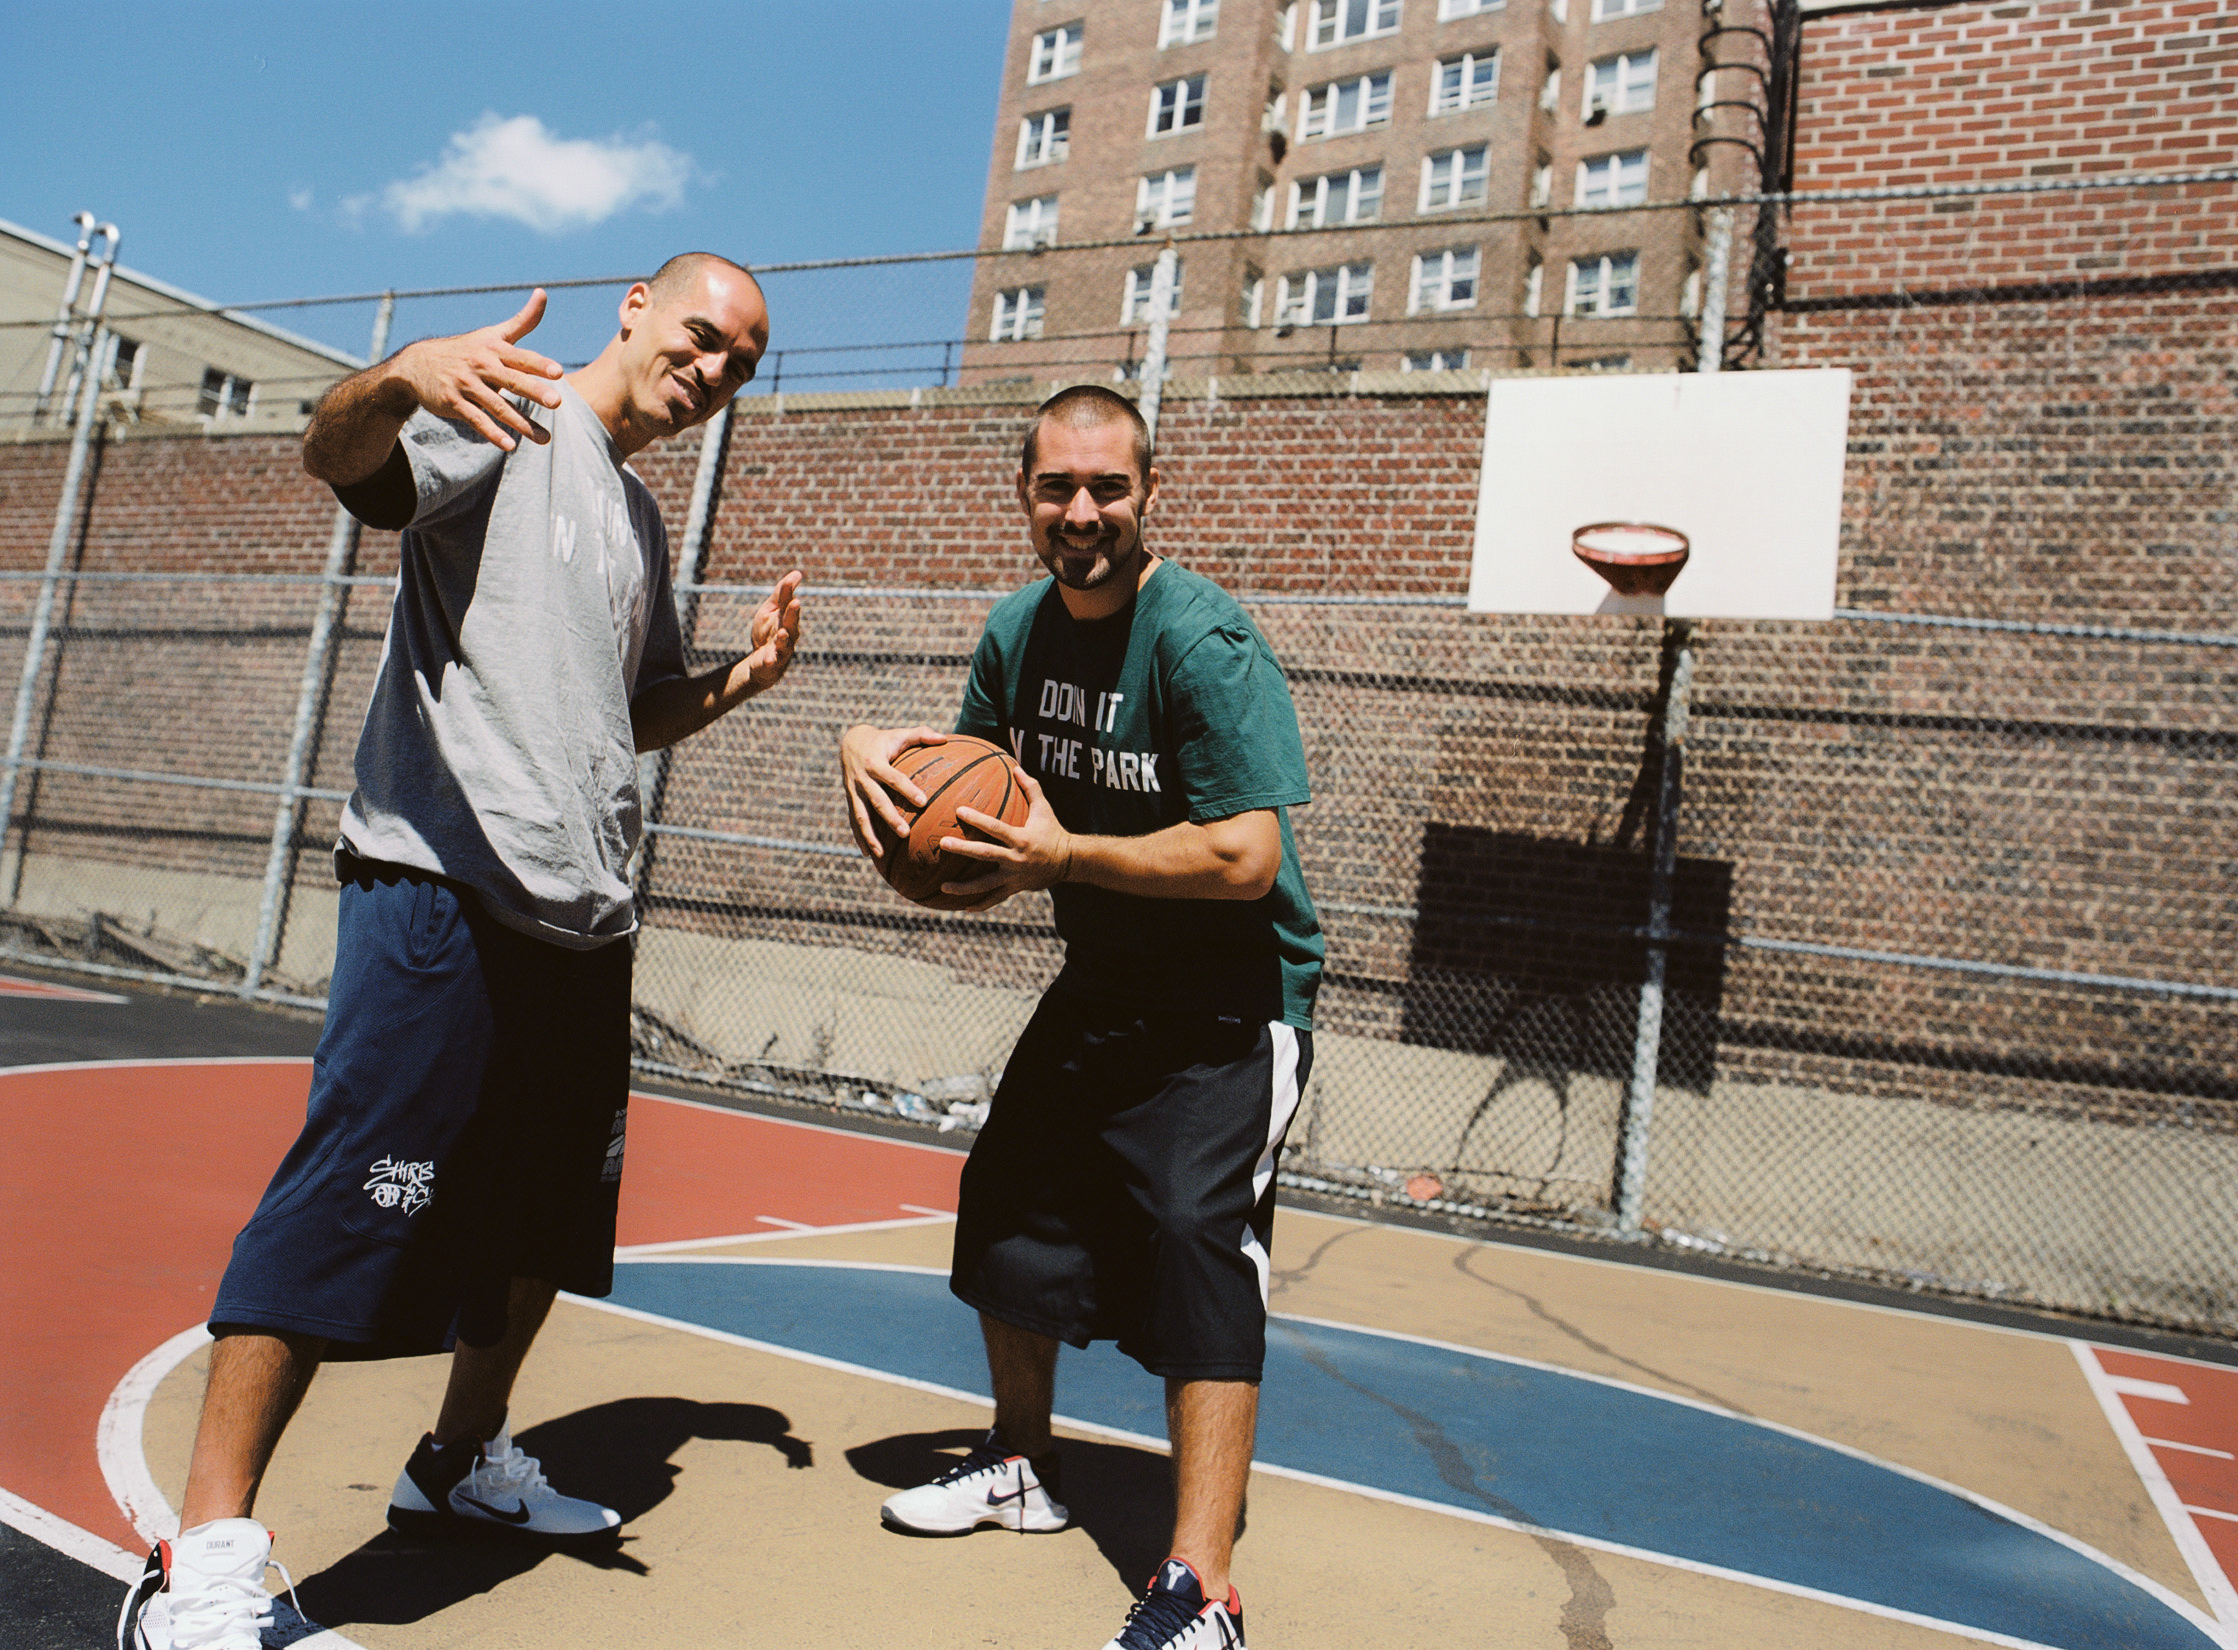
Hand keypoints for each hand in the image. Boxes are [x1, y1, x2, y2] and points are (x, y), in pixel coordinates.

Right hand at [389, 290, 564, 451]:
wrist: (418, 364)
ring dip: (521, 423)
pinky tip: (509, 446)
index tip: (558, 372)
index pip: (521, 357)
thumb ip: (523, 320)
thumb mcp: (493, 334)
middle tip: (557, 402)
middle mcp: (481, 365)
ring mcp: (466, 384)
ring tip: (545, 439)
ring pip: (498, 406)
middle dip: (534, 391)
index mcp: (494, 349)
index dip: (539, 364)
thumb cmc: (467, 349)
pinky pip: (476, 419)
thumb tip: (543, 293)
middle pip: (511, 380)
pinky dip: (492, 433)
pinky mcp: (453, 402)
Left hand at [744, 570, 803, 692]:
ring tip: (782, 632)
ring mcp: (781, 650)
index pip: (789, 604)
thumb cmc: (769, 632)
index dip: (790, 592)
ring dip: (783, 638)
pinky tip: (768, 659)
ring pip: (784, 644)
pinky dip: (770, 661)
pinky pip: (771, 663)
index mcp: (788, 619)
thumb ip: (782, 594)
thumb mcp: (772, 610)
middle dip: (793, 614)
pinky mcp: (771, 664)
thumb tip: (797, 573)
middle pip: (792, 623)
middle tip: (795, 602)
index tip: (794, 578)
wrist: (762, 662)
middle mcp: (789, 635)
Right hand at [840, 723, 947, 860]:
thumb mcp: (899, 734)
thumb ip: (922, 734)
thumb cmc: (883, 739)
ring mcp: (854, 791)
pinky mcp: (850, 799)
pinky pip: (854, 820)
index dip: (908, 789)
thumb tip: (946, 738)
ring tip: (880, 854)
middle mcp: (862, 778)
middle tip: (905, 833)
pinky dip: (860, 837)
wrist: (850, 742)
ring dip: (870, 835)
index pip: (894, 778)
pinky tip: (868, 854)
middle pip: (877, 801)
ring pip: (861, 815)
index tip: (923, 802)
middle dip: (890, 818)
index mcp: (876, 762)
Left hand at [940, 765, 1072, 910]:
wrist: (1069, 862)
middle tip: (943, 844)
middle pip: (985, 855)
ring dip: (964, 888)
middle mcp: (1016, 859)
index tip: (959, 811)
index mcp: (1022, 838)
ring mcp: (1014, 877)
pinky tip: (962, 908)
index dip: (978, 819)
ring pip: (986, 885)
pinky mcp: (1015, 888)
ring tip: (942, 888)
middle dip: (963, 850)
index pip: (996, 828)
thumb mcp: (1044, 808)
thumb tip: (1015, 766)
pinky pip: (995, 899)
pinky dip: (979, 905)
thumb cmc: (1053, 830)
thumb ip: (1030, 787)